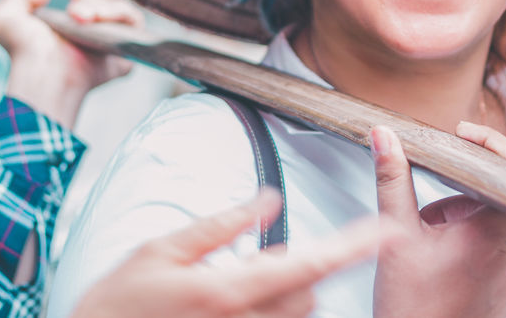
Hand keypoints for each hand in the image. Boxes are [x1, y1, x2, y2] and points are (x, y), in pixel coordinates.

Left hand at [0, 0, 142, 128]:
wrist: (42, 71)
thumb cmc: (23, 52)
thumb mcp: (6, 19)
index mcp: (73, 35)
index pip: (97, 9)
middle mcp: (94, 44)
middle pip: (113, 9)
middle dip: (96, 2)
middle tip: (76, 11)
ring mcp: (108, 53)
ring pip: (126, 17)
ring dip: (108, 8)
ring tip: (87, 17)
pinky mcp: (120, 63)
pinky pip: (138, 35)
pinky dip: (127, 22)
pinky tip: (104, 23)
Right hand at [71, 189, 382, 317]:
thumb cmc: (116, 306)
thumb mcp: (161, 251)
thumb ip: (221, 226)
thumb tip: (267, 199)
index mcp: (228, 291)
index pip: (310, 264)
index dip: (354, 246)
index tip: (388, 231)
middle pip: (310, 294)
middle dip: (305, 268)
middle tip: (262, 256)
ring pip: (295, 315)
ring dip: (288, 293)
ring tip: (235, 285)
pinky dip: (270, 309)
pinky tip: (228, 303)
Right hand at [371, 122, 505, 317]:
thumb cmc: (411, 312)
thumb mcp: (396, 237)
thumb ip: (393, 179)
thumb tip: (386, 140)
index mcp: (493, 237)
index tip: (501, 144)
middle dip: (473, 179)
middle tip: (445, 167)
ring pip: (500, 222)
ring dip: (469, 213)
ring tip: (432, 230)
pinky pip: (498, 248)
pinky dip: (474, 239)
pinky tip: (444, 251)